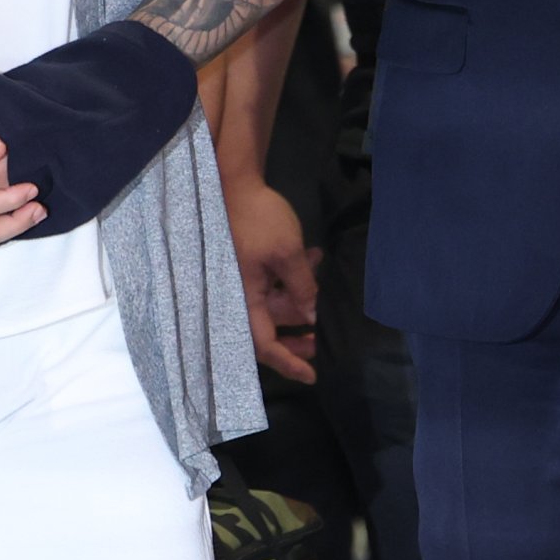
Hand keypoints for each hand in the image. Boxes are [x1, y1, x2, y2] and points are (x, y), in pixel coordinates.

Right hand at [228, 176, 319, 381]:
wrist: (236, 183)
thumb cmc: (260, 220)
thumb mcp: (288, 254)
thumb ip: (302, 288)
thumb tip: (311, 317)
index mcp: (245, 299)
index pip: (265, 344)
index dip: (289, 363)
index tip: (312, 376)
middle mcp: (241, 296)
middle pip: (268, 331)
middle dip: (296, 339)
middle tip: (320, 343)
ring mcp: (245, 280)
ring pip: (274, 305)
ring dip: (300, 301)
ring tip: (323, 289)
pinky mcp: (249, 265)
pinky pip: (273, 283)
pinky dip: (292, 279)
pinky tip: (314, 258)